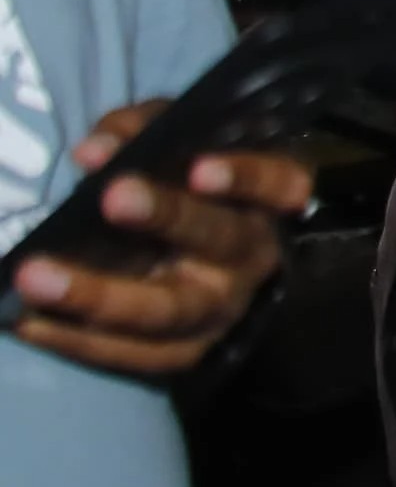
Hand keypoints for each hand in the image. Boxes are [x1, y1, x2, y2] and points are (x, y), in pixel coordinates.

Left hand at [10, 102, 313, 377]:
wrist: (213, 264)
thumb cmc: (191, 184)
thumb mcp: (181, 142)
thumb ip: (142, 130)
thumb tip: (93, 151)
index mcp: (265, 200)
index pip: (276, 182)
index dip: (244, 177)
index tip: (200, 169)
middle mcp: (252, 257)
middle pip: (217, 240)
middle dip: (166, 218)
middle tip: (114, 197)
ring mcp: (221, 310)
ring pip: (168, 310)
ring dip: (99, 294)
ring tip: (35, 277)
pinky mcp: (186, 352)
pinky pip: (134, 356)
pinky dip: (78, 340)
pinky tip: (27, 322)